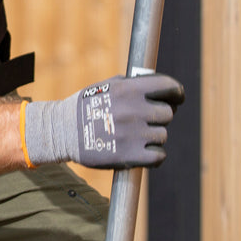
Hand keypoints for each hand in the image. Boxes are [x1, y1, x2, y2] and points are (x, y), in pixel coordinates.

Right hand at [23, 73, 183, 168]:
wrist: (62, 131)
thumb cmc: (86, 107)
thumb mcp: (107, 87)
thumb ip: (133, 85)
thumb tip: (162, 87)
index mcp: (129, 90)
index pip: (168, 86)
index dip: (177, 92)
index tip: (178, 97)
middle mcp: (134, 110)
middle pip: (168, 113)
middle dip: (159, 117)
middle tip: (145, 120)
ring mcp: (134, 134)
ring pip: (162, 135)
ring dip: (153, 137)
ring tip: (135, 136)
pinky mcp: (131, 156)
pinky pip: (159, 156)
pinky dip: (154, 155)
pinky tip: (144, 152)